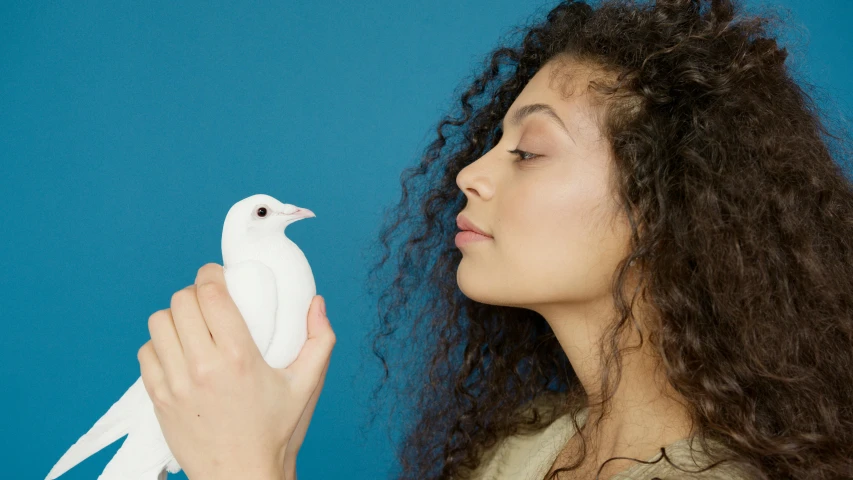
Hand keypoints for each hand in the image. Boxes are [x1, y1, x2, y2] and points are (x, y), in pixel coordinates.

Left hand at [136, 263, 335, 479]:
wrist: (241, 475)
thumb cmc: (275, 430)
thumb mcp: (307, 385)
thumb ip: (320, 340)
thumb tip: (317, 302)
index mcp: (239, 357)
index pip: (210, 293)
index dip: (211, 274)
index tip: (218, 276)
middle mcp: (203, 367)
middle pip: (180, 301)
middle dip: (194, 293)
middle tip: (207, 301)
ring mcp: (176, 384)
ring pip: (158, 323)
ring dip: (174, 317)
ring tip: (190, 325)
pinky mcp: (160, 399)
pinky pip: (146, 353)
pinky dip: (159, 345)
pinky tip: (178, 351)